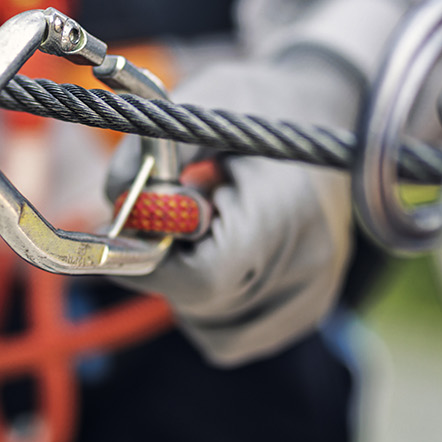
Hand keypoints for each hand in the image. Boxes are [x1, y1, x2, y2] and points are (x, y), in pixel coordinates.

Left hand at [106, 52, 359, 365]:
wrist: (326, 110)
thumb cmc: (254, 104)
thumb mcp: (197, 106)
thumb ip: (150, 156)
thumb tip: (115, 205)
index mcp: (285, 208)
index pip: (204, 277)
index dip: (154, 261)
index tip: (135, 225)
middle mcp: (310, 261)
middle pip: (202, 304)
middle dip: (167, 266)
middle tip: (170, 215)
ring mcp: (314, 293)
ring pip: (212, 330)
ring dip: (187, 288)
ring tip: (208, 227)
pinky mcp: (307, 310)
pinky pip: (231, 336)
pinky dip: (210, 305)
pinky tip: (222, 253)